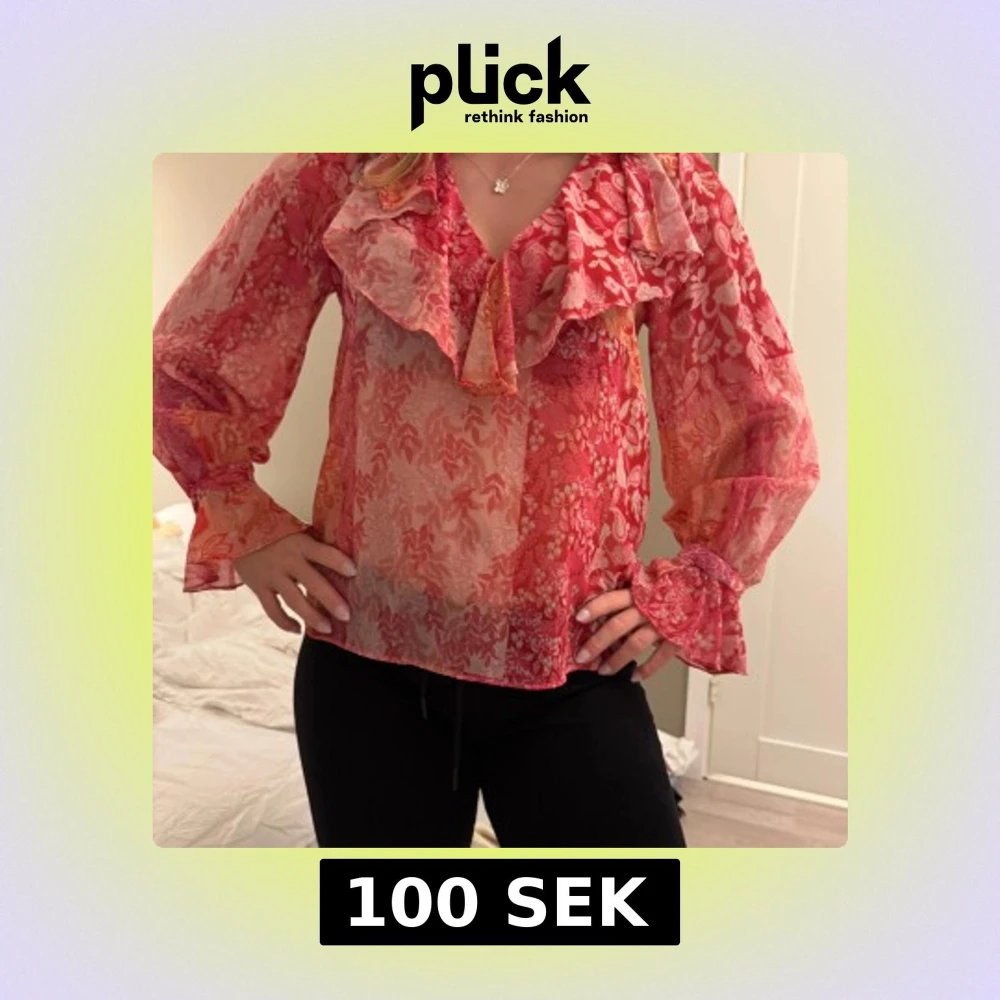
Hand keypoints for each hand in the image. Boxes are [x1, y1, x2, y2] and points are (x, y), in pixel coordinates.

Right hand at [233, 532, 356, 634]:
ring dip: (312, 617)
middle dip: (330, 600)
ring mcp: (271, 576)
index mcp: (300, 544)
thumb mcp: (298, 533)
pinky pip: (273, 611)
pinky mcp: (258, 588)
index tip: (354, 572)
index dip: (338, 562)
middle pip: (312, 583)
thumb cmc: (278, 534)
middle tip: (346, 615)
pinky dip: (285, 623)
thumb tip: (346, 563)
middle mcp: (287, 560)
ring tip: (328, 628)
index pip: (323, 553)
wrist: (238, 532)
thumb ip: (316, 547)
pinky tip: (298, 629)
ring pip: (294, 601)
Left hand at [574, 588, 678, 681]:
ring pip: (634, 645)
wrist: (702, 585)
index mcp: (638, 592)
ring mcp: (661, 625)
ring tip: (603, 671)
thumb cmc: (670, 583)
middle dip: (596, 644)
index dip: (594, 608)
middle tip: (581, 657)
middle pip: (617, 627)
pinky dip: (646, 670)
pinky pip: (659, 658)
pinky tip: (634, 677)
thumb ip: (628, 591)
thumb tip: (601, 602)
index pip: (611, 600)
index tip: (578, 618)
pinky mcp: (676, 638)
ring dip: (616, 661)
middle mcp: (647, 608)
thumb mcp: (647, 582)